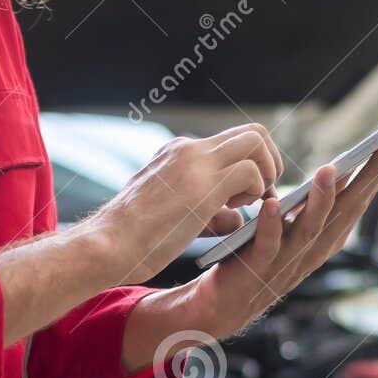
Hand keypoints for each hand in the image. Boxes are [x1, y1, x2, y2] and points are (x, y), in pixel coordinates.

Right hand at [84, 123, 283, 286]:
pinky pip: (250, 172)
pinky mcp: (202, 184)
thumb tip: (237, 217)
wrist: (107, 245)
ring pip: (256, 141)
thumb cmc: (133, 239)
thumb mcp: (175, 216)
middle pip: (252, 132)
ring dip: (266, 173)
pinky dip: (257, 191)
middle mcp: (188, 149)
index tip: (248, 195)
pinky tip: (239, 211)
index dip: (252, 165)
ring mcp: (195, 162)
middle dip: (270, 162)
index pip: (230, 142)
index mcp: (178, 153)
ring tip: (250, 203)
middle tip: (263, 194)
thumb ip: (210, 211)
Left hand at [186, 137, 377, 340]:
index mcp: (323, 241)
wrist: (223, 307)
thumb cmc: (256, 260)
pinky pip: (266, 246)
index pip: (356, 203)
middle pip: (345, 212)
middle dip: (368, 178)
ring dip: (321, 200)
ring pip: (310, 230)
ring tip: (329, 169)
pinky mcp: (256, 271)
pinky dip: (271, 226)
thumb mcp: (290, 230)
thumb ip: (310, 208)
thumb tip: (335, 170)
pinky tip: (272, 204)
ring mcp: (285, 263)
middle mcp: (311, 252)